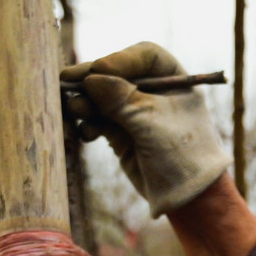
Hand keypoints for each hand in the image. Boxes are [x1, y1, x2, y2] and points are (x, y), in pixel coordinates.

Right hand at [62, 42, 231, 216]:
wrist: (188, 198)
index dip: (119, 59)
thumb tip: (91, 78)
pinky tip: (86, 134)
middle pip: (117, 74)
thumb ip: (121, 99)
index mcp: (174, 80)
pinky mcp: (122, 133)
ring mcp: (136, 113)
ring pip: (103, 98)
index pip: (144, 56)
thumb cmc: (181, 154)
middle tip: (67, 81)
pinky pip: (98, 121)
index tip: (98, 70)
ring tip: (76, 109)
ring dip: (86, 102)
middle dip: (92, 80)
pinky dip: (89, 124)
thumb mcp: (151, 122)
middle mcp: (155, 92)